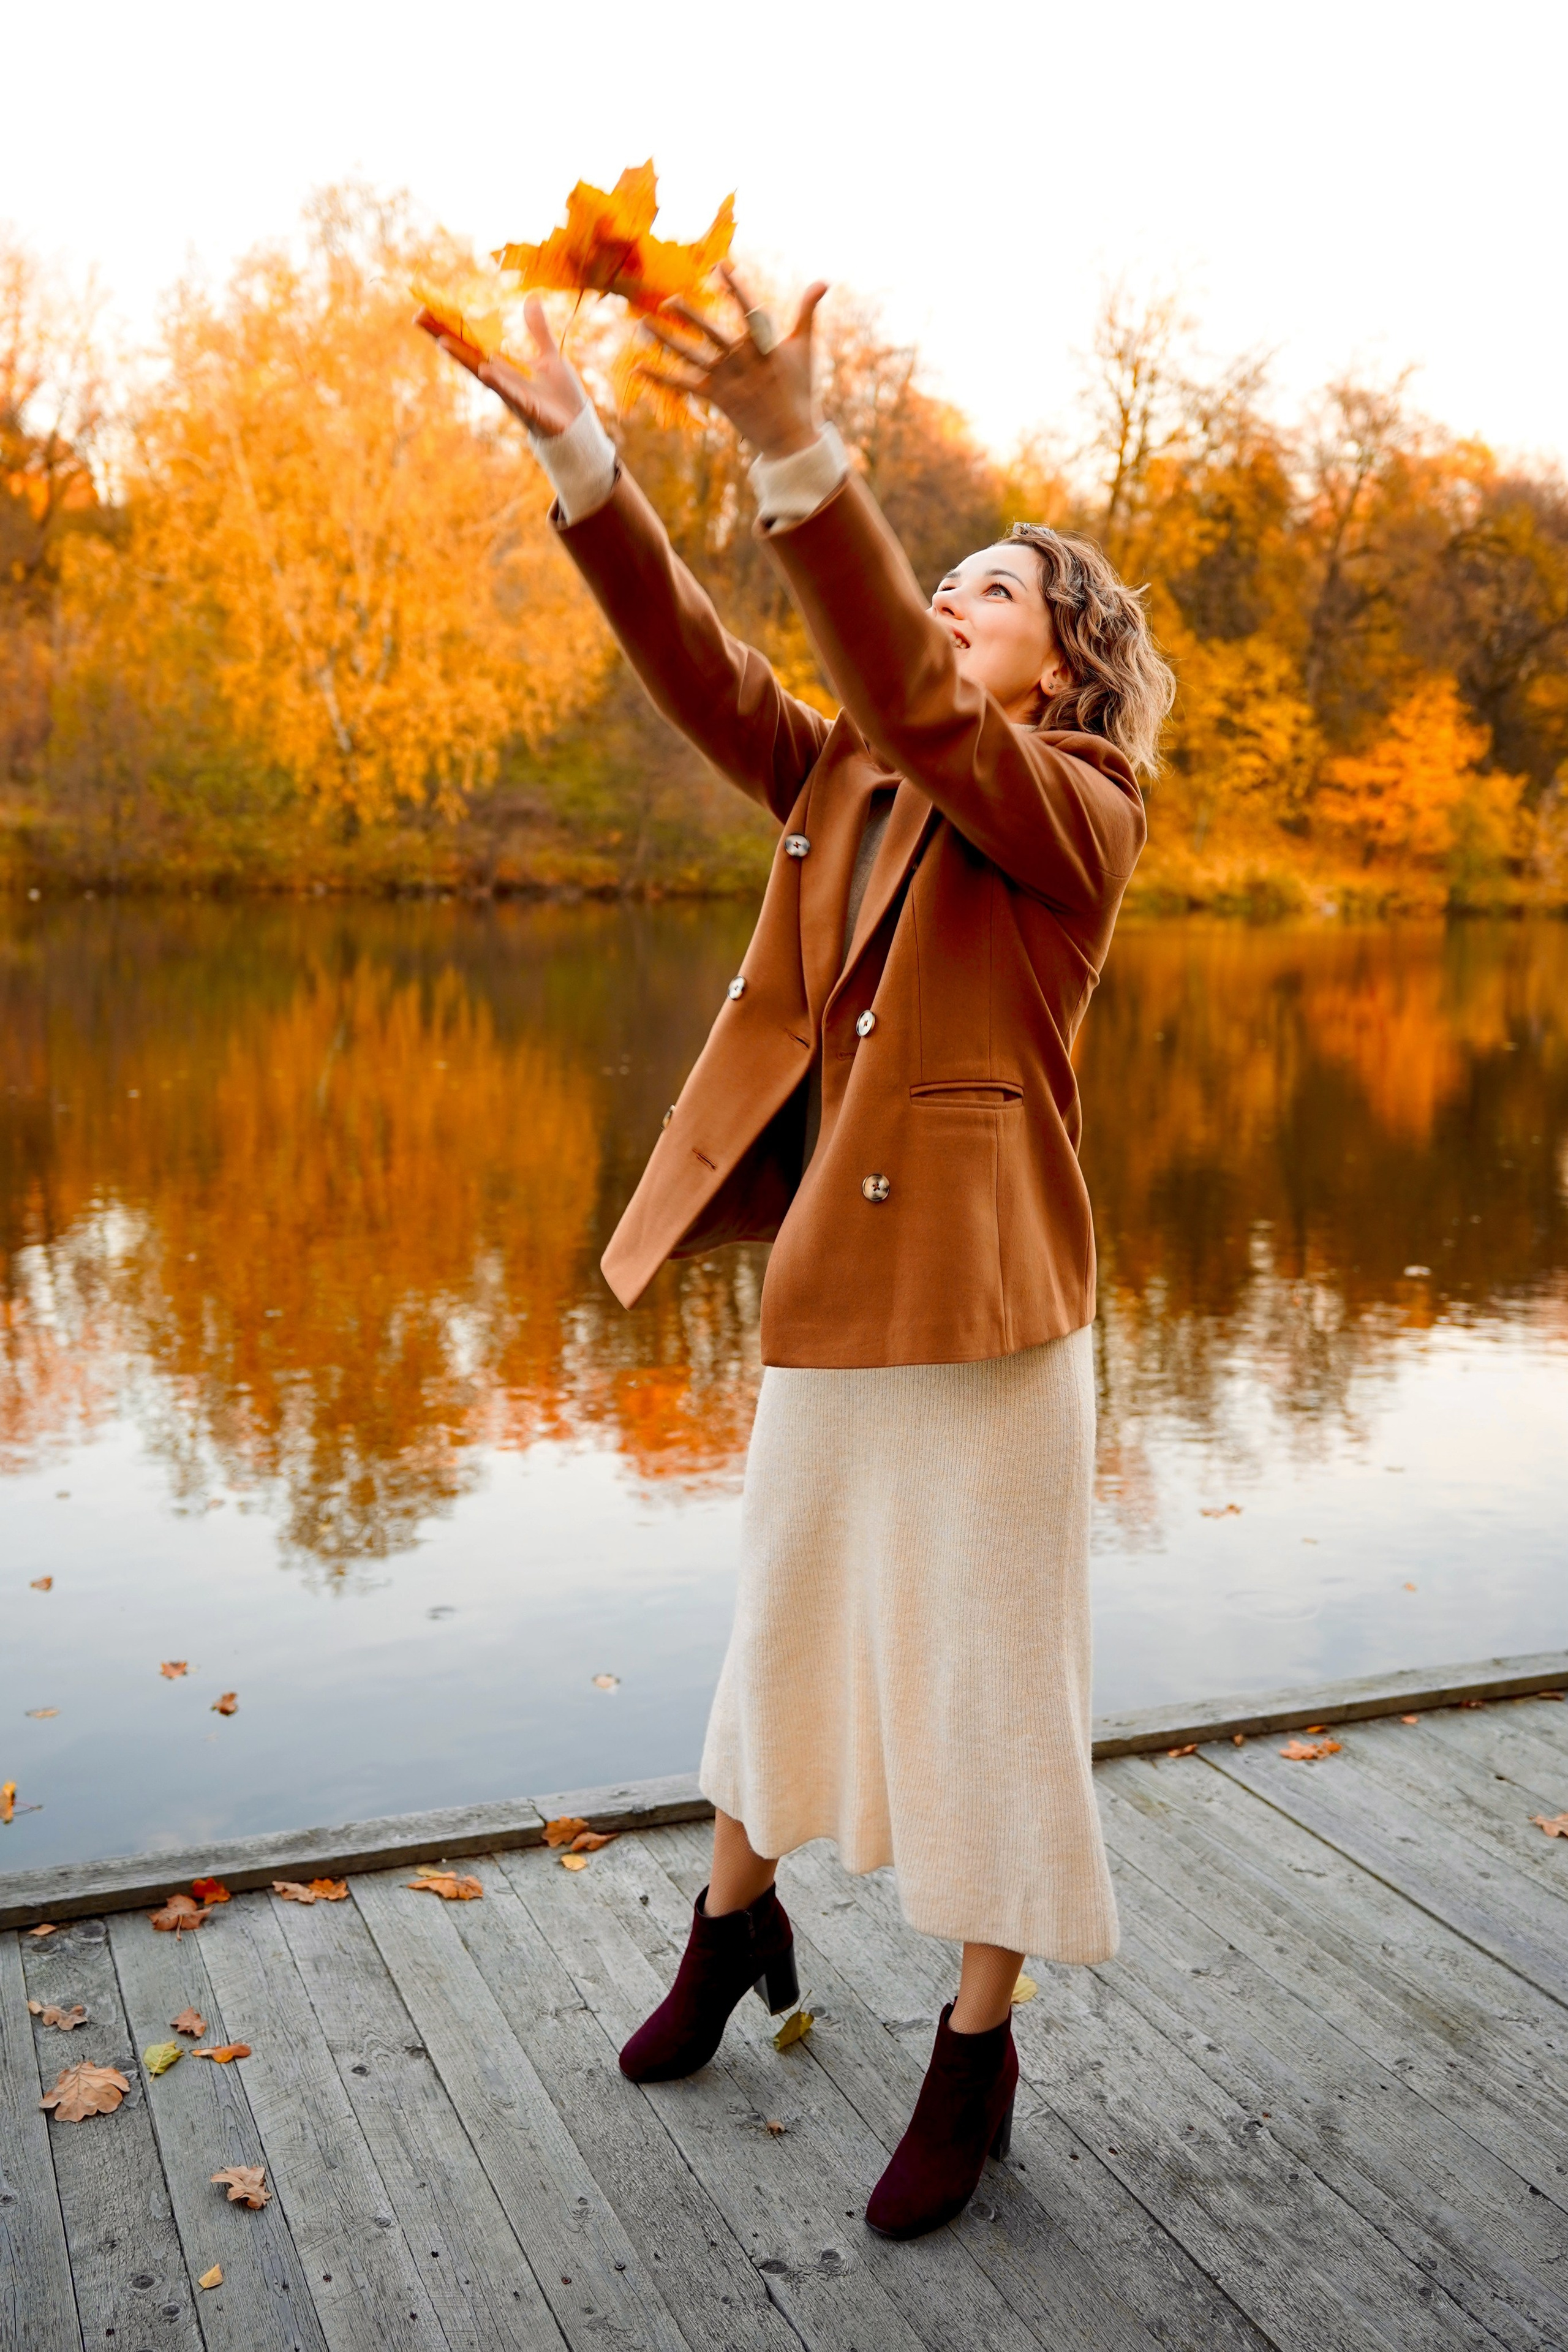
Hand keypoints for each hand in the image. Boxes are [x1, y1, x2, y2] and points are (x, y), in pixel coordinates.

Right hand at [422, 295, 585, 438]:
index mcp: (503, 364)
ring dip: (462, 357)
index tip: (427, 307)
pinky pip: (509, 392)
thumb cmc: (559, 396)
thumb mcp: (549, 355)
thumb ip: (537, 329)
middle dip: (444, 335)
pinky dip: (497, 382)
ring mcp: (511, 392)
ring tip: (441, 341)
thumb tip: (531, 298)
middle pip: (467, 353)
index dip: (451, 324)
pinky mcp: (527, 407)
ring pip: (481, 372)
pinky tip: (484, 371)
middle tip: (419, 317)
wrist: (576, 424)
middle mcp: (500, 378)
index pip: (472, 340)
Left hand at [637, 265, 827, 458]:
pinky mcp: (716, 398)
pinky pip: (683, 384)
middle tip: (670, 299)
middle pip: (711, 333)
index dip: (733, 286)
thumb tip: (823, 280)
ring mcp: (727, 380)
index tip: (719, 265)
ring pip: (691, 356)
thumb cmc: (799, 389)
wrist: (791, 437)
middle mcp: (743, 360)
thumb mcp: (804, 348)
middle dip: (690, 315)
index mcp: (764, 345)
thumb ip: (808, 311)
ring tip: (643, 322)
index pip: (747, 308)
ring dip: (666, 339)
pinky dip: (660, 376)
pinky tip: (637, 367)